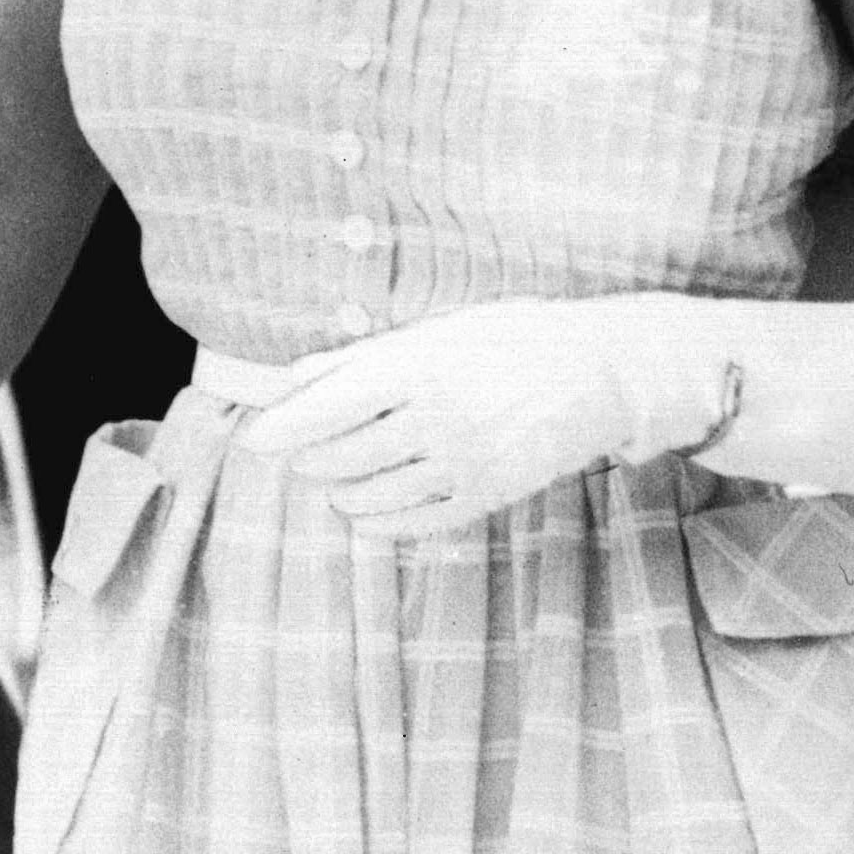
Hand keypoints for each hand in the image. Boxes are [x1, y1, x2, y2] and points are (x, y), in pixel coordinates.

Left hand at [237, 295, 726, 539]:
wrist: (597, 372)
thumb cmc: (510, 338)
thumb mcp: (436, 329)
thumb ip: (361, 357)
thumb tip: (291, 379)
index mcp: (419, 367)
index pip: (327, 407)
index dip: (282, 427)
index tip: (255, 438)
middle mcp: (436, 419)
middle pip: (340, 456)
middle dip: (306, 459)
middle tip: (293, 453)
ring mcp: (462, 463)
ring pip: (369, 496)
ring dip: (337, 491)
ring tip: (330, 480)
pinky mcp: (485, 497)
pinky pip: (411, 524)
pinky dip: (377, 521)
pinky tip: (365, 509)